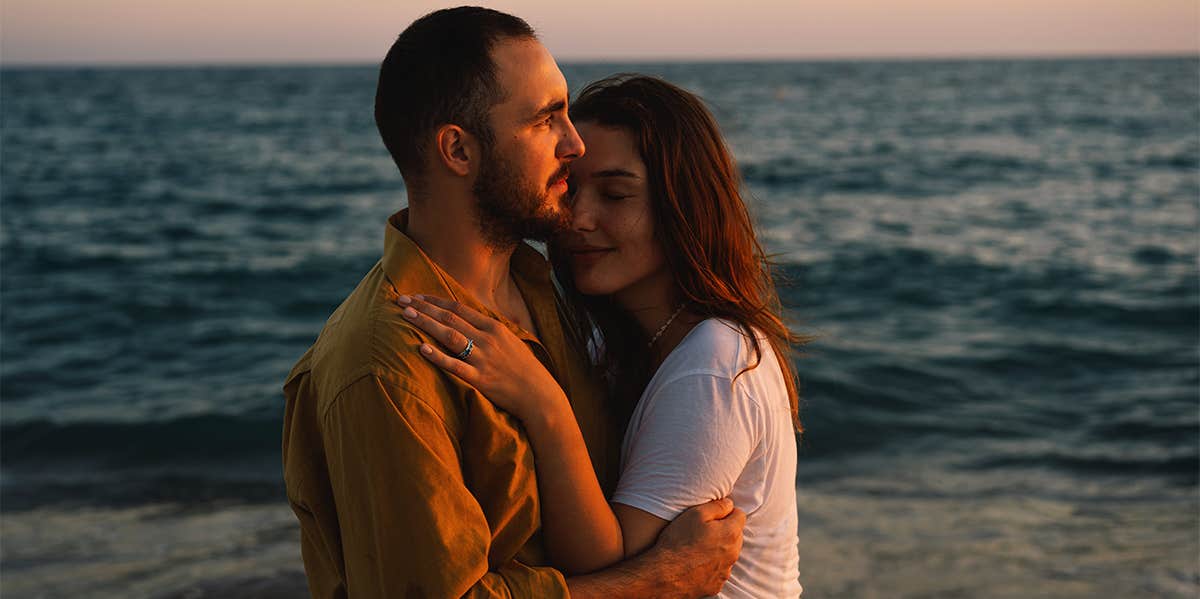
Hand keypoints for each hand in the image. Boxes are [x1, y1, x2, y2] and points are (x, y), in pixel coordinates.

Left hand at [395, 294, 568, 420]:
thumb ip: (489, 330)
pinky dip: (438, 357)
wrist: (539, 394)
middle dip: (423, 307)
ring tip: (406, 315)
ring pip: (449, 336)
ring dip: (426, 323)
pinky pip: (455, 365)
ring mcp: (483, 358)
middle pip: (450, 317)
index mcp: (494, 327)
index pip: (458, 308)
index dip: (435, 300)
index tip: (416, 296)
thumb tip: (469, 321)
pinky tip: (421, 349)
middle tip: (401, 300)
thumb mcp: (510, 341)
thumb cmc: (524, 369)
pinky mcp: (480, 379)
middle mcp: (487, 339)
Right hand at [650, 498, 744, 597]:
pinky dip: (712, 565)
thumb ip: (717, 506)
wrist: (665, 575)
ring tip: (698, 547)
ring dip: (719, 548)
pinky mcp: (716, 584)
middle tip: (703, 530)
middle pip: (736, 535)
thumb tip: (729, 504)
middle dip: (724, 530)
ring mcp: (725, 571)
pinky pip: (719, 570)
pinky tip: (696, 562)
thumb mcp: (695, 514)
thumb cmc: (678, 542)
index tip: (713, 515)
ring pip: (728, 553)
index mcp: (730, 533)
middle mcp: (733, 553)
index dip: (726, 512)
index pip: (740, 515)